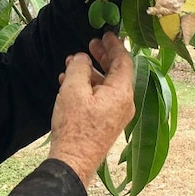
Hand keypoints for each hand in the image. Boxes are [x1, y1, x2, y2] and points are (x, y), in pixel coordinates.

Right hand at [47, 33, 134, 185]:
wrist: (73, 161)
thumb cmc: (74, 126)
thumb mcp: (72, 90)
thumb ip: (79, 68)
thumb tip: (82, 58)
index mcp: (121, 93)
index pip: (123, 61)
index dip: (114, 45)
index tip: (105, 34)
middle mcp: (124, 103)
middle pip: (117, 73)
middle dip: (103, 57)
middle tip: (90, 44)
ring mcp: (116, 115)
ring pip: (107, 86)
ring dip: (91, 72)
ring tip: (72, 64)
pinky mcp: (106, 123)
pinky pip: (101, 98)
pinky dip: (89, 87)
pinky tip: (70, 84)